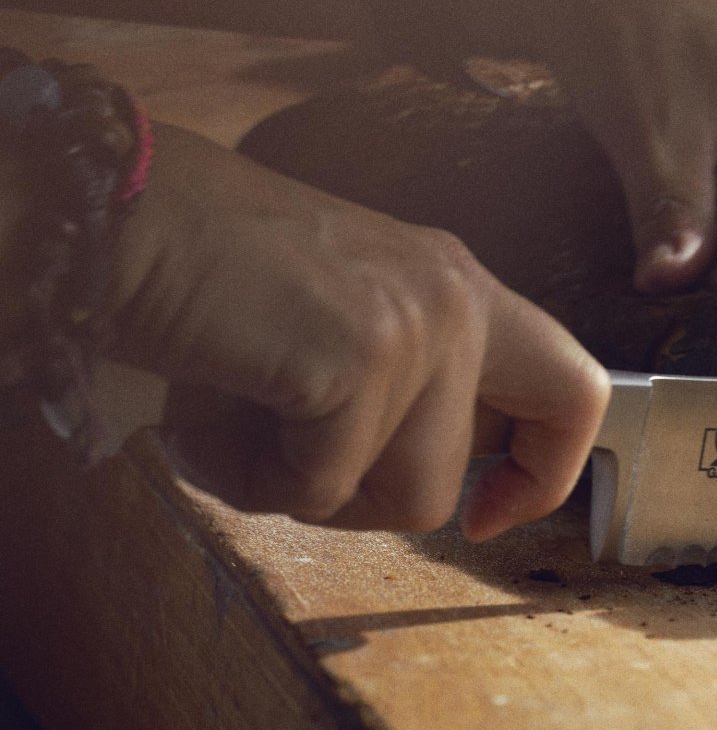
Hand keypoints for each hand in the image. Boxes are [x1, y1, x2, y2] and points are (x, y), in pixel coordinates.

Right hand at [105, 124, 609, 539]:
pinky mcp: (363, 357)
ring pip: (396, 500)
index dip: (547, 474)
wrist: (127, 214)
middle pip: (457, 474)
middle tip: (296, 477)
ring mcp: (419, 327)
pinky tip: (203, 419)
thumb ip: (400, 387)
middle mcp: (457, 298)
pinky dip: (247, 477)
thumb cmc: (210, 279)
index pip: (575, 389)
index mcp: (459, 286)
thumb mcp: (340, 322)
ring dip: (294, 489)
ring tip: (229, 424)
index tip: (488, 515)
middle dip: (375, 506)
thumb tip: (426, 488)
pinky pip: (321, 488)